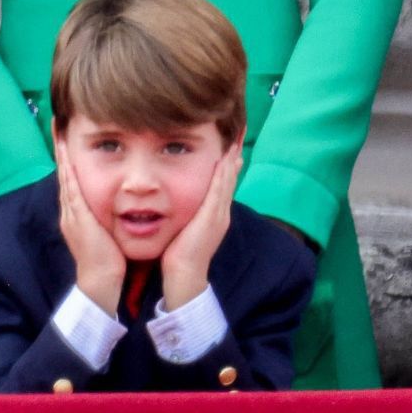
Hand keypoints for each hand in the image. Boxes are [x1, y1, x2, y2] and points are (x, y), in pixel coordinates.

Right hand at [56, 138, 124, 317]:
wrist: (103, 282)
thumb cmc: (111, 258)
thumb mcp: (109, 228)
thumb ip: (112, 212)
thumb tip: (125, 197)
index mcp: (79, 211)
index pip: (73, 176)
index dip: (69, 155)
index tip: (68, 132)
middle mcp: (71, 209)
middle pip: (64, 170)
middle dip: (61, 146)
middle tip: (58, 121)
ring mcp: (71, 213)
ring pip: (64, 175)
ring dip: (62, 152)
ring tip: (59, 128)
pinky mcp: (77, 217)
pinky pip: (70, 188)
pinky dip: (67, 169)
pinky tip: (66, 152)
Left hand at [161, 141, 243, 311]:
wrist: (184, 275)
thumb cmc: (178, 255)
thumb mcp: (184, 230)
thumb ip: (184, 216)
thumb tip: (175, 205)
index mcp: (215, 216)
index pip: (223, 186)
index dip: (227, 167)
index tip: (229, 149)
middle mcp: (221, 213)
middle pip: (229, 180)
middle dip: (233, 159)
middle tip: (236, 138)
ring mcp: (219, 215)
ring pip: (227, 182)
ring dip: (231, 161)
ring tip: (233, 142)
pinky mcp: (213, 217)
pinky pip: (220, 190)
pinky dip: (224, 173)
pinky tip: (225, 159)